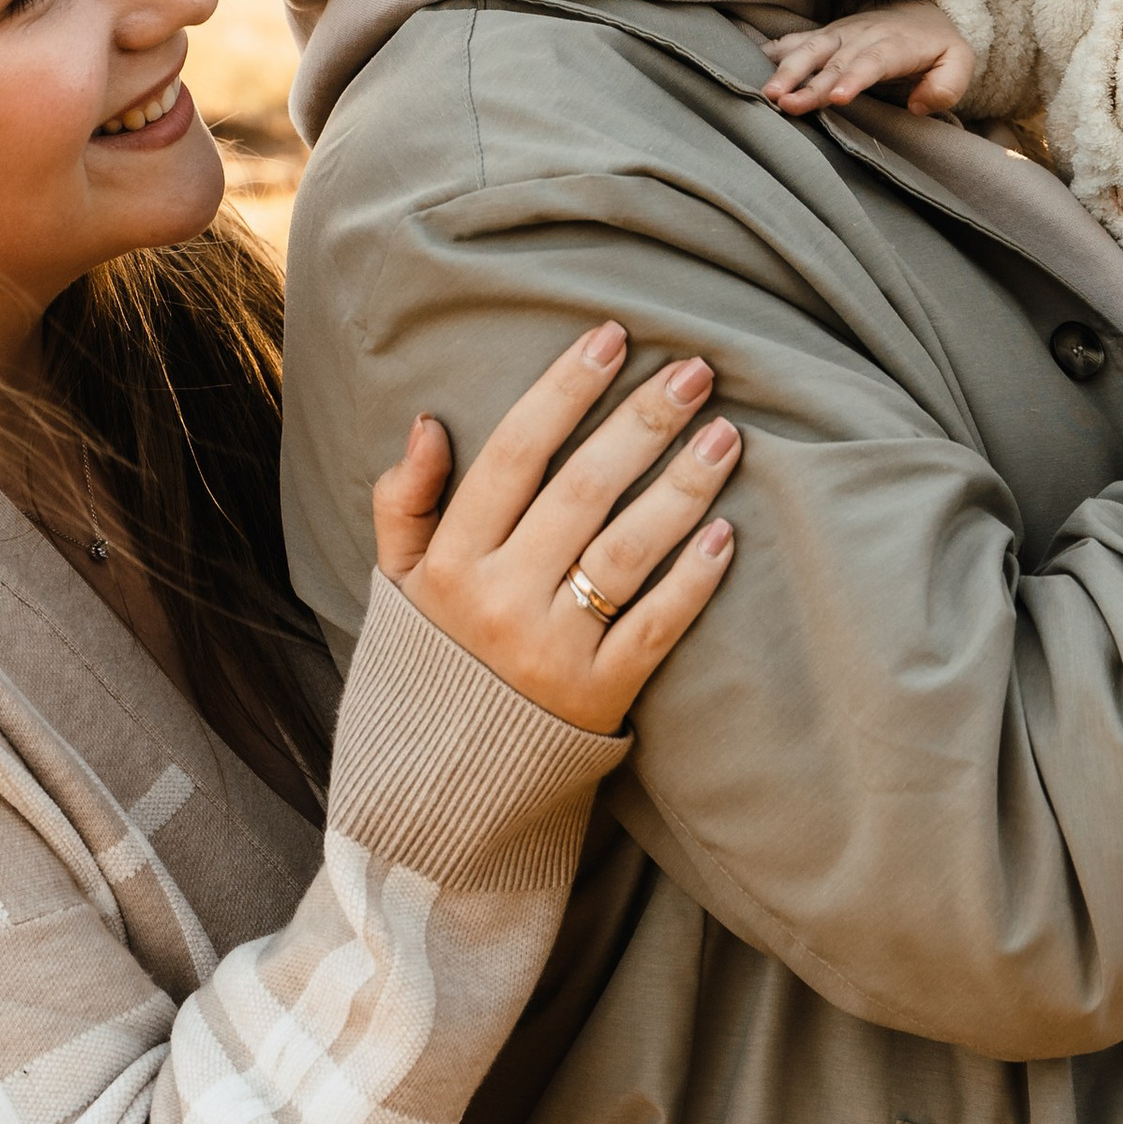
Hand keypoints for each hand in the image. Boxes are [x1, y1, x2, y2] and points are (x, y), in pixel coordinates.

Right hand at [369, 322, 738, 729]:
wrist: (441, 786)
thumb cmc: (431, 659)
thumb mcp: (396, 582)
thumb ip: (403, 501)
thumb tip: (429, 420)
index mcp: (452, 561)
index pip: (513, 454)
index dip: (564, 390)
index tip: (612, 337)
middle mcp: (500, 599)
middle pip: (582, 490)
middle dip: (642, 422)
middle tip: (696, 372)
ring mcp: (551, 650)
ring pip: (626, 552)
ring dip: (681, 488)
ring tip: (727, 437)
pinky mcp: (598, 696)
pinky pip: (655, 628)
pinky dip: (692, 581)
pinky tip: (726, 533)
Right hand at [761, 0, 975, 117]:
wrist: (921, 11)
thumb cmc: (938, 45)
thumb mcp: (959, 61)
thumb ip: (947, 85)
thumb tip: (918, 105)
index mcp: (895, 45)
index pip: (872, 62)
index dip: (853, 78)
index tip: (836, 97)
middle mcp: (862, 36)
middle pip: (833, 60)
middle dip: (808, 81)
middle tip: (786, 103)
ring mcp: (839, 33)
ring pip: (809, 49)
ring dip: (786, 70)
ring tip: (767, 93)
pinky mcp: (825, 35)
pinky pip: (796, 40)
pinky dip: (773, 50)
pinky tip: (749, 63)